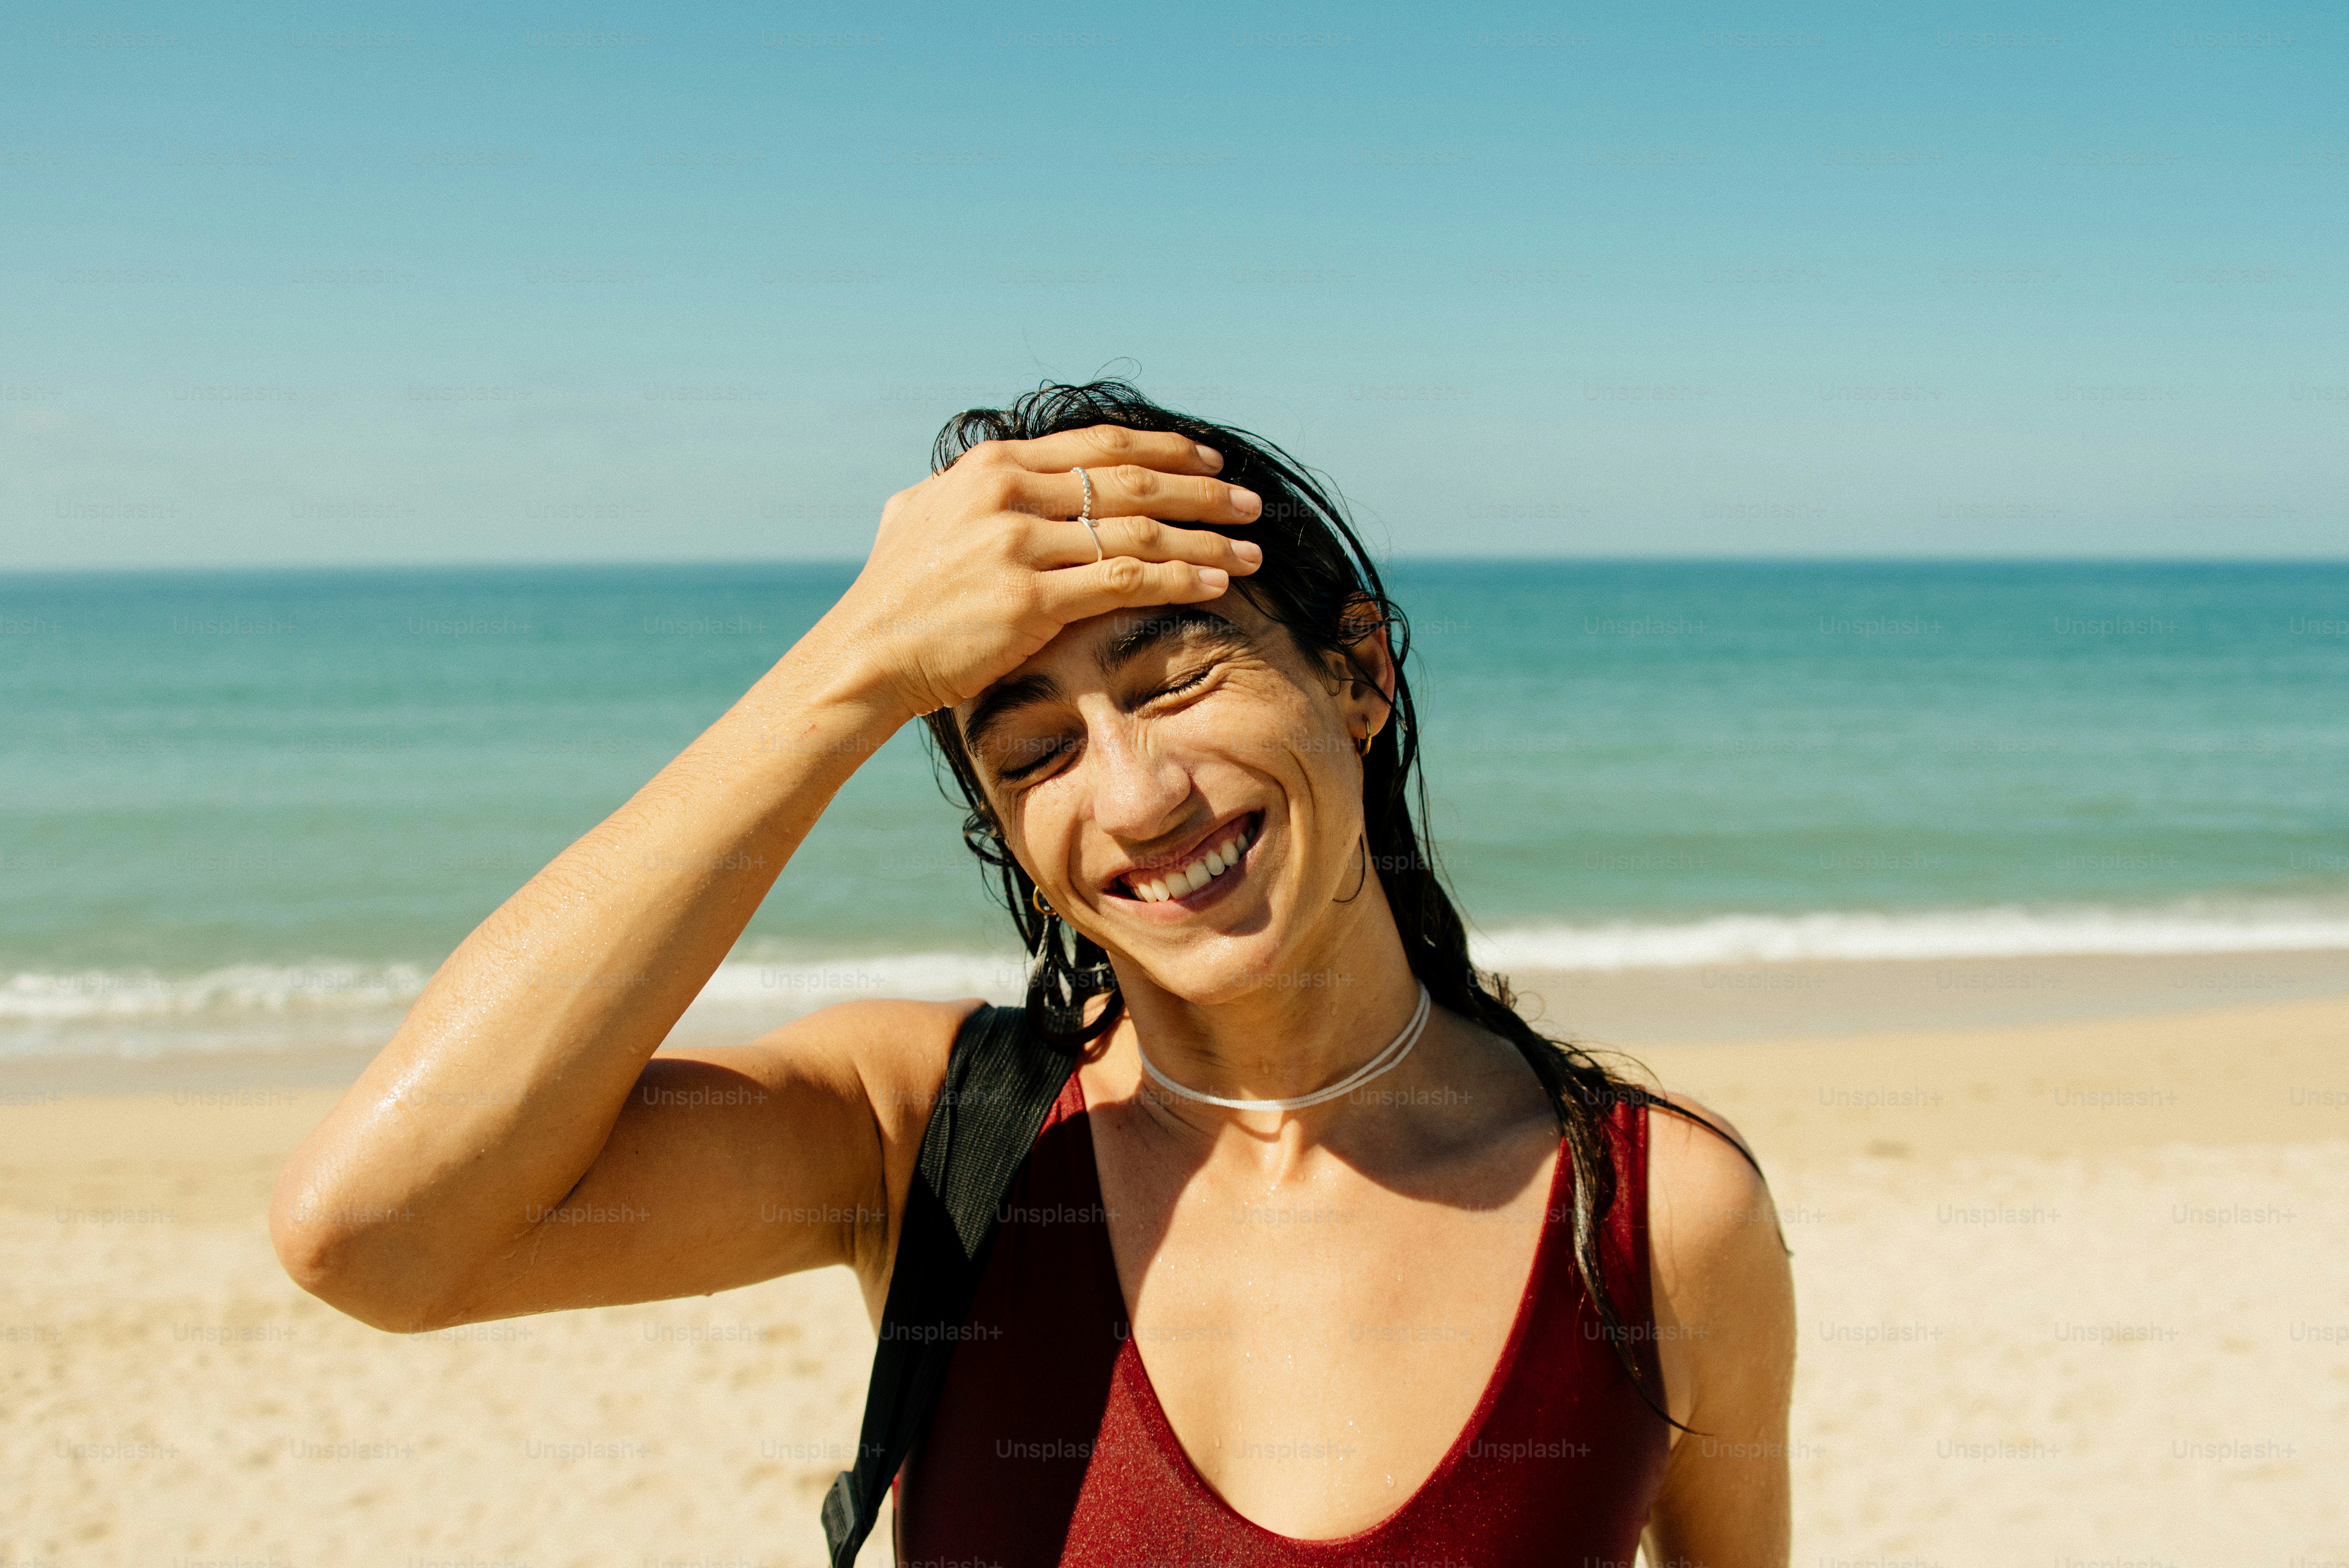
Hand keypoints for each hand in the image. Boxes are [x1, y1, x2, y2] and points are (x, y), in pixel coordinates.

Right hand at [818, 424, 1264, 718]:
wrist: (865, 654)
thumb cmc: (895, 592)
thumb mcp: (922, 511)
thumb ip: (970, 487)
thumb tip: (1003, 472)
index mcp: (991, 466)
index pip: (1101, 445)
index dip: (1166, 451)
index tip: (1211, 461)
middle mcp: (1008, 494)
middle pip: (1132, 482)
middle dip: (1204, 492)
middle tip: (1251, 504)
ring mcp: (1019, 545)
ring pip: (1139, 531)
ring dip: (1207, 539)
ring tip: (1252, 550)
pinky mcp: (1030, 600)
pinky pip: (1125, 580)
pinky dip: (1179, 578)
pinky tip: (1216, 583)